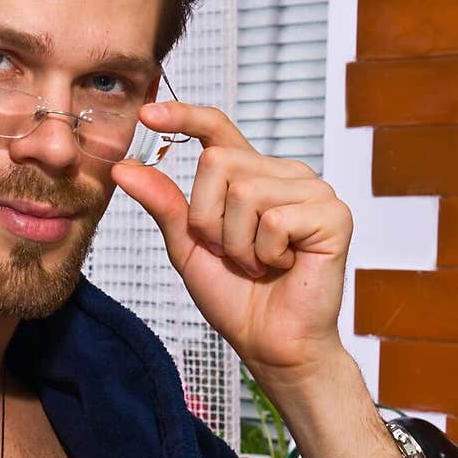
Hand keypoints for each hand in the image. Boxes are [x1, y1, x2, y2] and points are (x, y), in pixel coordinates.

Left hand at [111, 102, 352, 387]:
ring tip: (258, 263)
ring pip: (245, 191)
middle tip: (233, 254)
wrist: (270, 342)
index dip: (184, 116)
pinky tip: (283, 266)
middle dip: (209, 219)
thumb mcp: (187, 245)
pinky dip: (267, 252)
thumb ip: (163, 203)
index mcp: (250, 174)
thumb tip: (123, 167)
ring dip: (238, 243)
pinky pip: (275, 218)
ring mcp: (313, 190)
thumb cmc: (234, 297)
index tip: (148, 114)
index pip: (217, 129)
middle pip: (218, 162)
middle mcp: (283, 173)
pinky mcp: (333, 214)